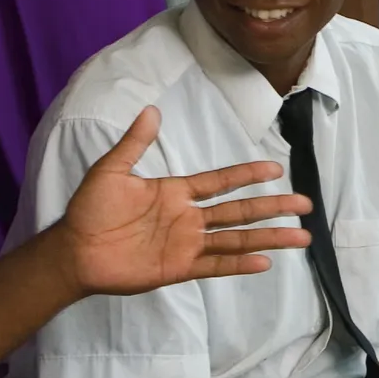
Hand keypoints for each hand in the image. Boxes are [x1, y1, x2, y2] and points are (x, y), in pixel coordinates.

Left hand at [59, 109, 307, 296]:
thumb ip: (135, 143)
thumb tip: (152, 110)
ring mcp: (186, 244)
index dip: (247, 174)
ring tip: (300, 238)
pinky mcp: (179, 268)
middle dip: (272, 207)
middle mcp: (188, 218)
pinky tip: (264, 261)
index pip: (220, 181)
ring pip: (236, 239)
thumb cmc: (89, 210)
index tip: (275, 168)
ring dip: (268, 237)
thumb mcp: (111, 170)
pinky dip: (239, 264)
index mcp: (176, 192)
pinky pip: (215, 266)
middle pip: (240, 210)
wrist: (73, 251)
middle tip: (305, 205)